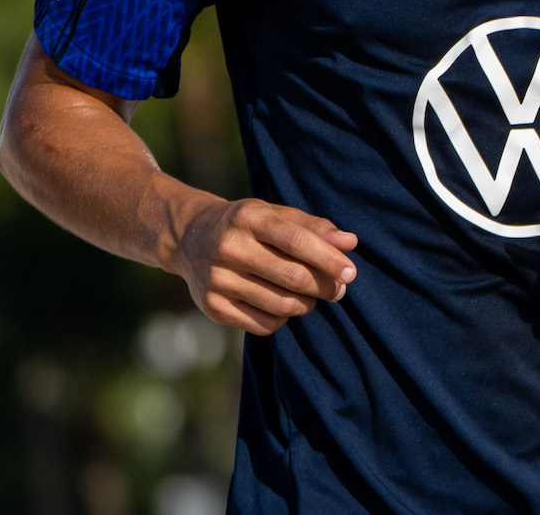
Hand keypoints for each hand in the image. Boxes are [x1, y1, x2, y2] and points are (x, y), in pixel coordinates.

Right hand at [169, 196, 358, 334]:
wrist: (190, 237)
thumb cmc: (246, 225)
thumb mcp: (274, 214)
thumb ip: (313, 227)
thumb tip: (350, 243)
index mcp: (249, 218)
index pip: (297, 242)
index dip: (328, 259)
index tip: (350, 272)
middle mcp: (230, 248)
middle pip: (292, 277)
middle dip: (324, 286)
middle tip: (338, 289)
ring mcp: (217, 279)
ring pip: (280, 305)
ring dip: (306, 304)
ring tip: (311, 296)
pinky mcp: (212, 306)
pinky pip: (263, 324)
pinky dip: (283, 319)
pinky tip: (283, 305)